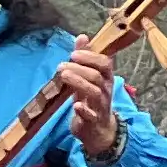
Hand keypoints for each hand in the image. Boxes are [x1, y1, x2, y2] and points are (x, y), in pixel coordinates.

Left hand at [55, 41, 125, 159]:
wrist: (98, 130)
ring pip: (94, 92)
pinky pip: (91, 115)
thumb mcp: (89, 78)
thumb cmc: (92, 100)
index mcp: (105, 78)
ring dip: (79, 83)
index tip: (73, 53)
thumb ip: (85, 58)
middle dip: (80, 69)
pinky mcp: (92, 121)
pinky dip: (83, 110)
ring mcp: (100, 106)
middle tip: (61, 66)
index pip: (105, 63)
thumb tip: (82, 37)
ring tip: (63, 75)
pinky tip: (76, 105)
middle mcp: (105, 91)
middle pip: (97, 76)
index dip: (90, 57)